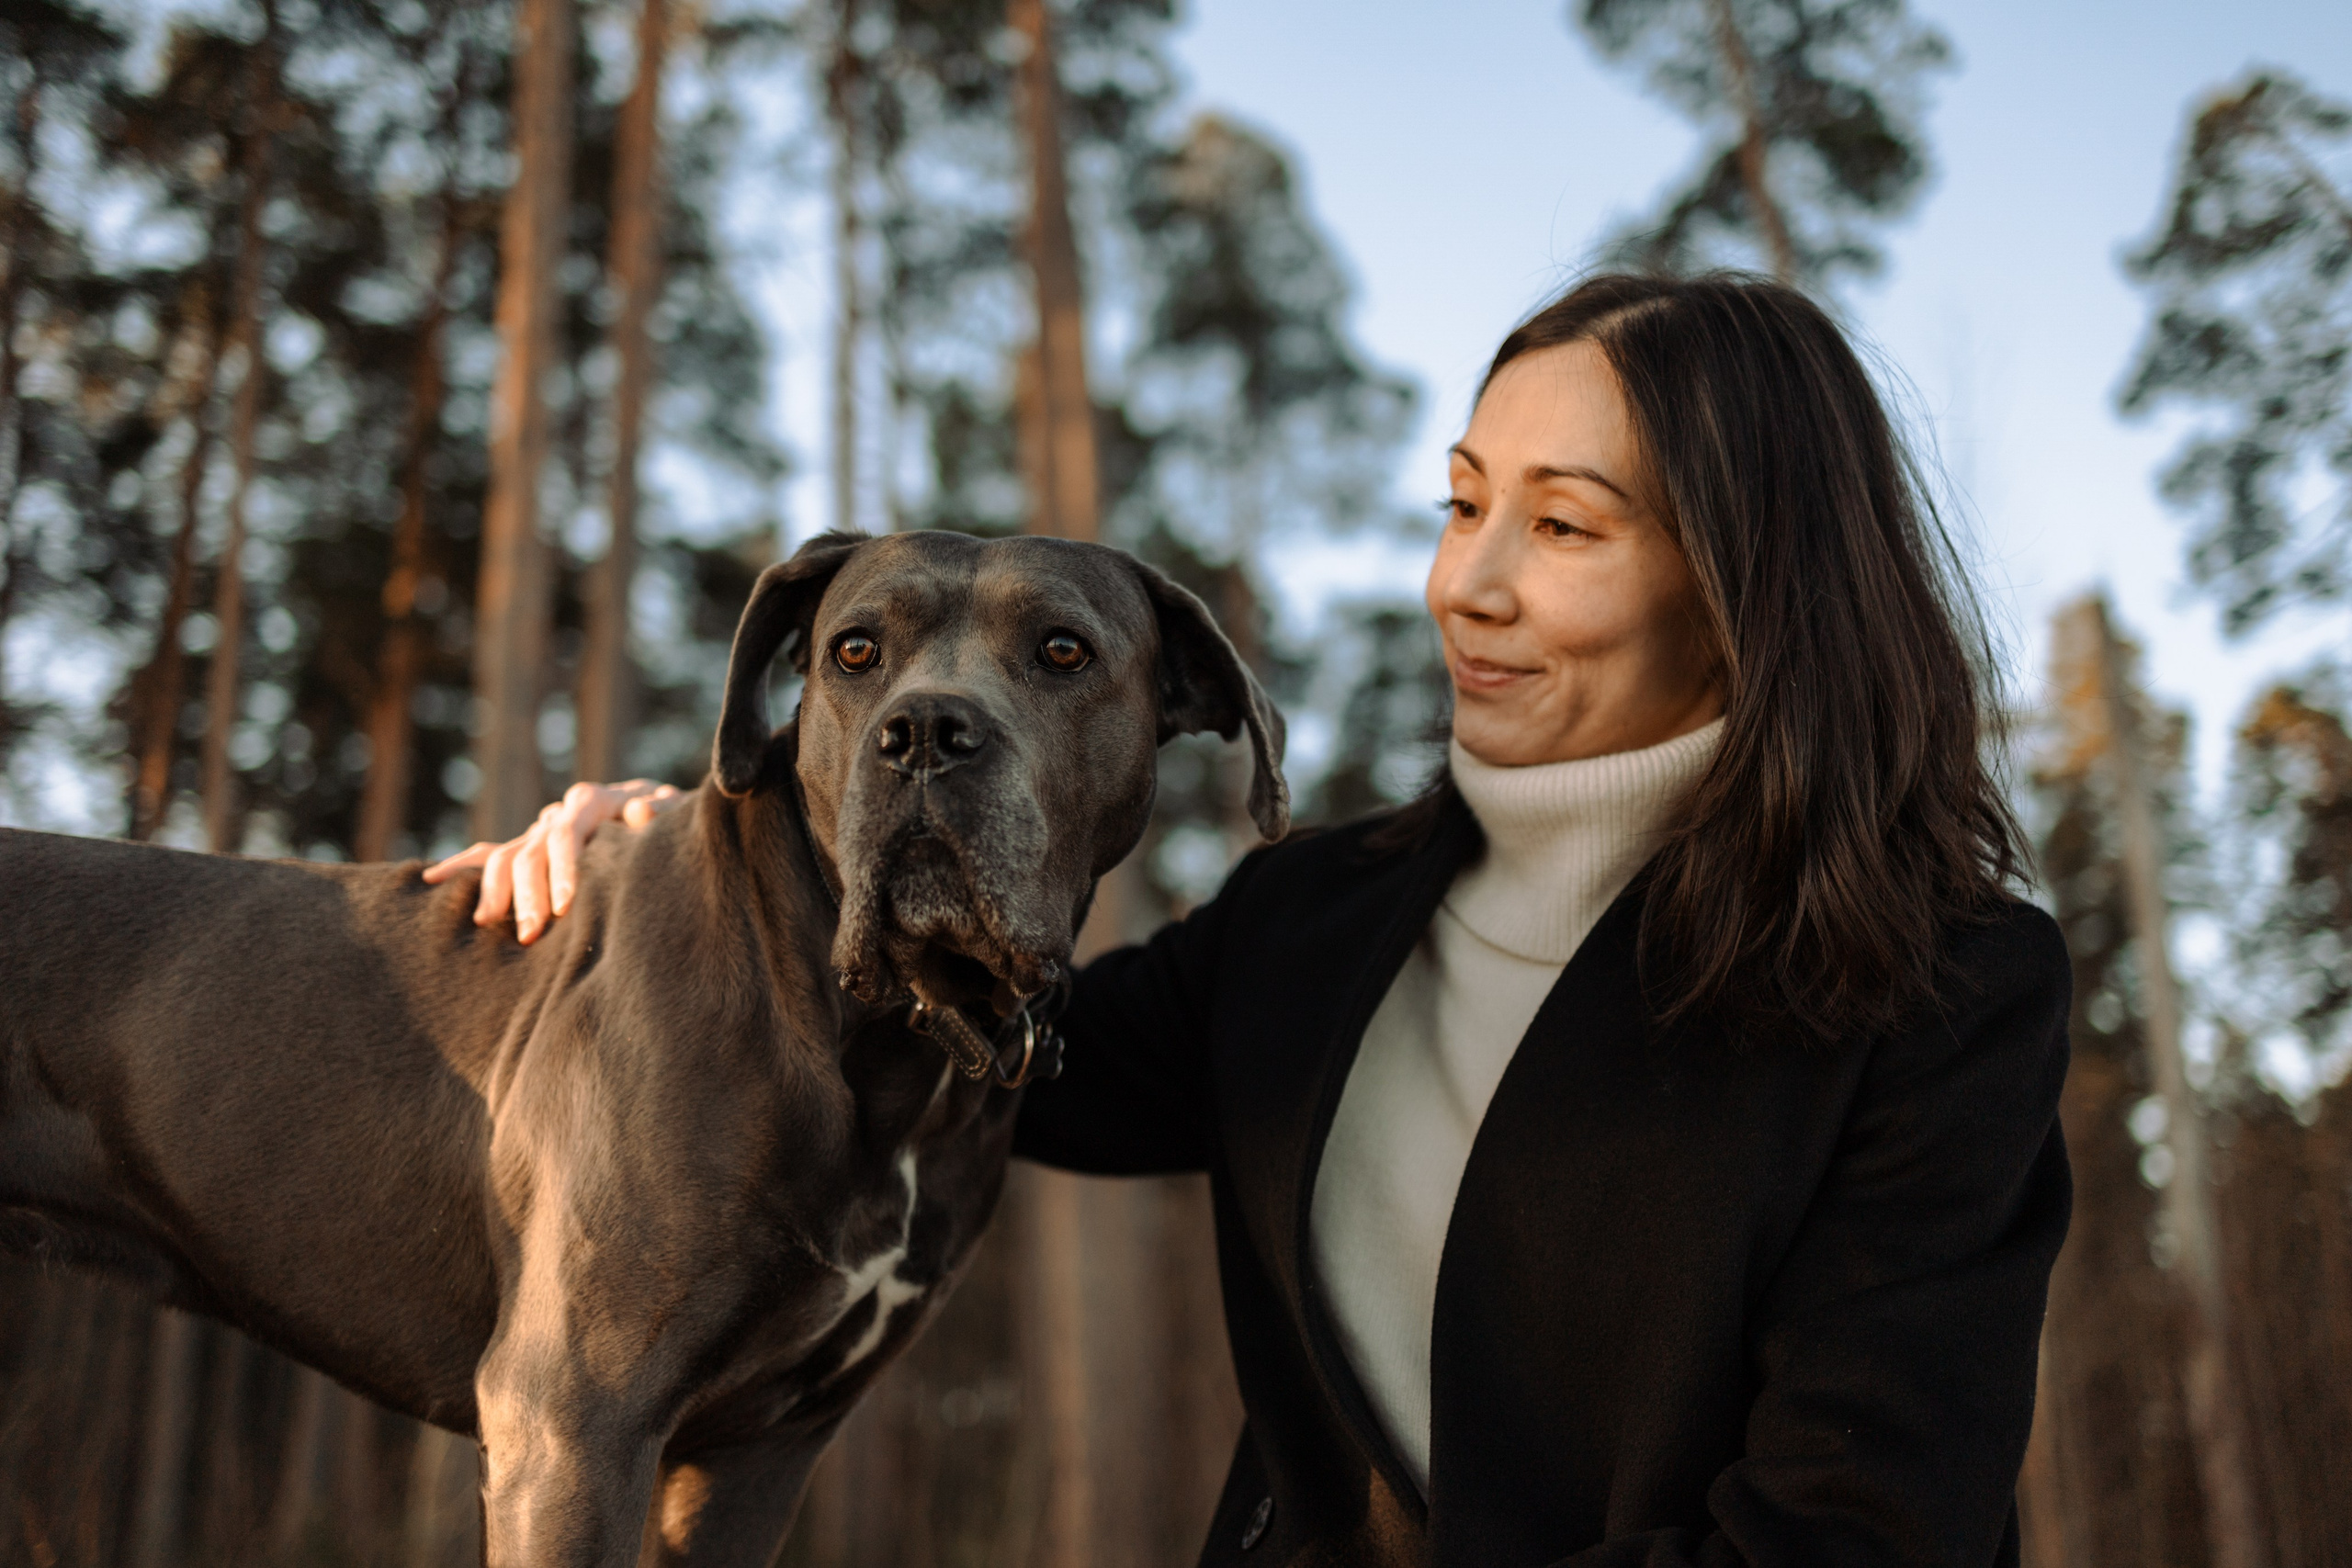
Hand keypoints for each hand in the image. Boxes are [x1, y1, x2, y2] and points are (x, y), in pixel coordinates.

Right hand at [422, 780, 682, 944]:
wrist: (663, 813)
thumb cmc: (674, 820)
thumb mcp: (679, 812)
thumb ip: (663, 810)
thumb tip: (638, 812)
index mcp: (593, 801)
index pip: (568, 832)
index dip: (563, 868)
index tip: (565, 906)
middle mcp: (560, 813)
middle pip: (530, 849)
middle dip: (527, 893)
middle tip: (529, 934)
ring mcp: (542, 831)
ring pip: (505, 855)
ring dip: (494, 890)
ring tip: (487, 923)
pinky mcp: (533, 849)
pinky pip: (491, 855)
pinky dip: (462, 866)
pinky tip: (430, 880)